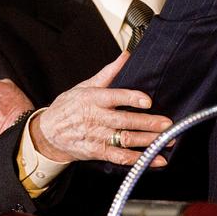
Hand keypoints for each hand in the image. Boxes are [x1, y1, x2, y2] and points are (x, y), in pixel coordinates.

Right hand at [32, 52, 171, 166]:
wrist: (48, 133)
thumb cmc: (69, 106)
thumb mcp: (84, 86)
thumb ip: (109, 73)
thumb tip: (126, 55)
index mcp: (93, 99)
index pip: (114, 97)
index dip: (131, 98)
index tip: (147, 100)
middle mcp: (96, 118)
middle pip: (124, 121)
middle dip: (148, 123)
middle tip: (167, 123)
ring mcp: (97, 137)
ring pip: (126, 140)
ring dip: (148, 141)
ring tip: (167, 140)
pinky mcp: (98, 152)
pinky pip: (121, 157)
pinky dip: (140, 160)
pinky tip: (156, 160)